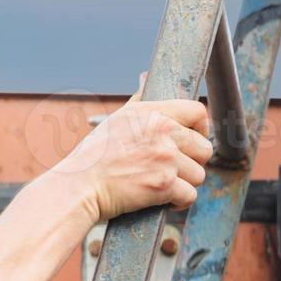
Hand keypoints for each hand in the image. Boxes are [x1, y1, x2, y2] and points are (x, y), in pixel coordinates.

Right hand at [54, 77, 213, 222]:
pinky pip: (189, 195)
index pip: (197, 112)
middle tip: (175, 170)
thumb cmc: (91, 158)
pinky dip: (178, 201)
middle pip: (203, 148)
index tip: (194, 139)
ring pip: (198, 174)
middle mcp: (162, 133)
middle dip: (192, 162)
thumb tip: (145, 78)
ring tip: (165, 186)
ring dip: (184, 184)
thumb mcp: (114, 120)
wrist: (77, 187)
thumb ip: (138, 103)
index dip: (201, 128)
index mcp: (151, 114)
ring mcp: (165, 159)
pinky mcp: (163, 185)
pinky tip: (165, 200)